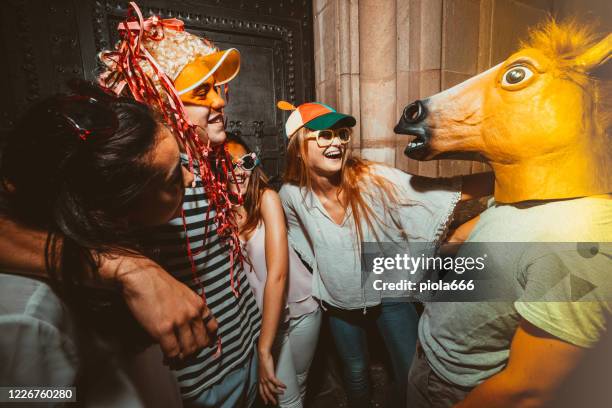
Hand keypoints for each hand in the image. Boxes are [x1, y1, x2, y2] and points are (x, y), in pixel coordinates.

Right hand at [99, 253, 217, 359]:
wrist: (141, 277)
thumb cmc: (158, 284)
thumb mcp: (183, 293)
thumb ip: (190, 308)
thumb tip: (189, 327)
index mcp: (198, 304)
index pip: (212, 328)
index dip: (207, 341)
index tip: (201, 347)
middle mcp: (192, 314)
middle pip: (201, 343)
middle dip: (193, 353)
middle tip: (184, 357)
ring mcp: (179, 322)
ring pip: (188, 350)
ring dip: (182, 359)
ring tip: (175, 361)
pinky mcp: (164, 330)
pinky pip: (172, 352)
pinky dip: (170, 359)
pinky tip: (166, 359)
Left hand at [257, 348, 285, 404]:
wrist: (263, 355)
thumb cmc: (263, 361)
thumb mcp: (263, 370)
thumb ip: (265, 375)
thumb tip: (269, 377)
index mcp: (260, 379)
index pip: (261, 391)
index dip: (263, 397)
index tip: (266, 402)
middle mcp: (262, 380)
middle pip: (266, 392)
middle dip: (270, 398)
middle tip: (274, 403)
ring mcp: (266, 378)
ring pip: (271, 389)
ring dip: (277, 392)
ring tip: (282, 393)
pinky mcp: (270, 375)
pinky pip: (276, 383)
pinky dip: (280, 385)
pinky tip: (284, 386)